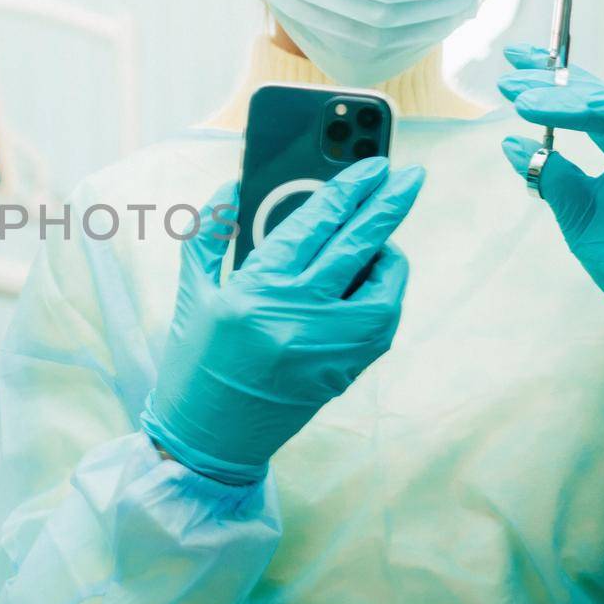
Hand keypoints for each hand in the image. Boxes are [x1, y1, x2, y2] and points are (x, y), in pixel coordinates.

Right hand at [141, 158, 422, 484]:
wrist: (209, 439)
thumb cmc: (195, 362)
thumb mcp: (193, 293)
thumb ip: (209, 233)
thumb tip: (234, 186)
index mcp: (255, 291)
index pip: (313, 224)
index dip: (347, 188)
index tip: (371, 164)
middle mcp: (298, 316)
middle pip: (358, 244)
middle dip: (388, 204)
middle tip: (410, 177)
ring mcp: (329, 347)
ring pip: (382, 284)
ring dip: (387, 253)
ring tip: (376, 239)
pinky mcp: (346, 370)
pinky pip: (382, 319)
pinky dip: (383, 292)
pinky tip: (368, 280)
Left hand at [498, 45, 603, 343]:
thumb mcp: (578, 216)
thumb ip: (552, 177)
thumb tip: (510, 142)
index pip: (584, 107)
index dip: (550, 85)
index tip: (511, 71)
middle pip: (601, 98)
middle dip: (555, 82)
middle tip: (510, 75)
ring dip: (576, 98)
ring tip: (529, 99)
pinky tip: (587, 104)